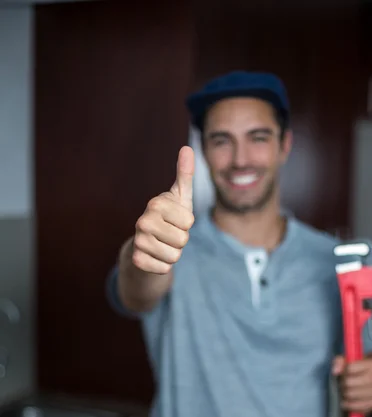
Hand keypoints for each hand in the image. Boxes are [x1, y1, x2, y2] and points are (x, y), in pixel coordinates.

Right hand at [133, 146, 194, 273]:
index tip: (175, 220)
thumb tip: (188, 148)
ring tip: (162, 245)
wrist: (145, 245)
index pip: (189, 221)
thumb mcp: (179, 197)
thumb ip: (185, 175)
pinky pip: (165, 268)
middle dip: (180, 241)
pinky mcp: (137, 260)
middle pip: (183, 240)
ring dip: (173, 254)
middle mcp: (142, 221)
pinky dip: (164, 266)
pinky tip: (155, 256)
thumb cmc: (168, 218)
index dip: (186, 224)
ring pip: (174, 256)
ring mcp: (138, 241)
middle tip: (168, 234)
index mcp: (155, 204)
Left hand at [332, 355, 371, 414]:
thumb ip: (339, 362)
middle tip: (340, 385)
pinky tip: (346, 401)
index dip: (342, 372)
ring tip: (343, 392)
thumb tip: (336, 371)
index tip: (341, 374)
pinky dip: (349, 405)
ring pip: (352, 394)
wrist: (371, 382)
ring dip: (344, 394)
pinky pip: (357, 406)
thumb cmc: (357, 370)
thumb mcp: (348, 361)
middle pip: (349, 382)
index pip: (350, 368)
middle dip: (341, 384)